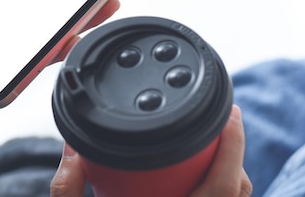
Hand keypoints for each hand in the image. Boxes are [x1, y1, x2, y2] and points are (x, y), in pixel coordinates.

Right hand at [50, 105, 251, 196]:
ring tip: (213, 149)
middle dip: (235, 155)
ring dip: (230, 176)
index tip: (231, 116)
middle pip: (238, 193)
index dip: (234, 150)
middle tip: (223, 123)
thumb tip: (71, 148)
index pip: (223, 189)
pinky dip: (218, 194)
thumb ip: (67, 191)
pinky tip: (199, 181)